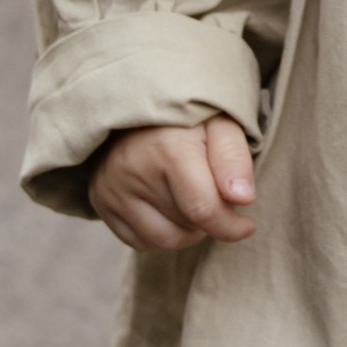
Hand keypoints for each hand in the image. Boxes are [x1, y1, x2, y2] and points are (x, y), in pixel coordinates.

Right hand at [89, 118, 256, 252]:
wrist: (137, 104)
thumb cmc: (188, 117)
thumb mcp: (221, 125)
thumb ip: (234, 159)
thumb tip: (243, 198)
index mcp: (169, 150)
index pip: (204, 210)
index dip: (231, 227)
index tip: (246, 225)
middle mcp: (134, 171)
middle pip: (186, 227)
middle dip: (209, 222)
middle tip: (214, 198)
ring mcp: (112, 188)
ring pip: (162, 241)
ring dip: (186, 232)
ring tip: (193, 206)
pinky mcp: (100, 200)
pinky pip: (137, 242)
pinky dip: (160, 235)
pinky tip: (169, 210)